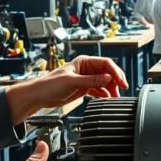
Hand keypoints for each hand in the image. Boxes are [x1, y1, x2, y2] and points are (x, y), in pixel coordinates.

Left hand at [7, 56, 128, 122]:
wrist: (38, 96)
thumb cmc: (49, 85)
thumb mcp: (72, 81)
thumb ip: (91, 80)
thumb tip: (108, 78)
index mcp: (83, 61)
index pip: (105, 63)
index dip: (116, 72)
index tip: (122, 82)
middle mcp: (86, 69)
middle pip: (107, 72)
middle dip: (115, 81)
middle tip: (121, 90)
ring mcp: (85, 79)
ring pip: (104, 82)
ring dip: (110, 89)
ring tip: (114, 98)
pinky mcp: (83, 88)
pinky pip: (98, 90)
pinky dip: (104, 94)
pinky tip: (106, 99)